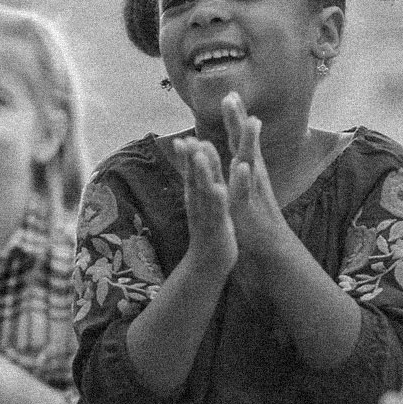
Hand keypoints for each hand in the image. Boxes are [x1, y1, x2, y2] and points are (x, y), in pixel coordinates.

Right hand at [171, 135, 236, 274]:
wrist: (206, 265)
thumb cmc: (208, 231)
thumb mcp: (202, 206)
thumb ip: (198, 187)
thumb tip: (194, 169)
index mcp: (197, 197)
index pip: (190, 173)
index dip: (186, 157)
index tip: (181, 138)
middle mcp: (198, 204)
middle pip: (194, 178)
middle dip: (191, 158)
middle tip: (186, 139)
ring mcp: (207, 215)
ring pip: (204, 190)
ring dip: (202, 172)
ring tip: (200, 155)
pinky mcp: (218, 227)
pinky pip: (219, 211)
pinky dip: (219, 200)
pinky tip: (221, 189)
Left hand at [219, 92, 288, 261]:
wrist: (268, 244)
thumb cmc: (253, 214)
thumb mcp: (242, 186)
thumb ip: (240, 166)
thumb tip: (238, 149)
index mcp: (248, 169)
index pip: (240, 138)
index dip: (235, 117)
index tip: (230, 93)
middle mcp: (253, 175)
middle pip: (245, 142)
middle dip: (239, 119)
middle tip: (232, 95)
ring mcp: (252, 189)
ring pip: (250, 161)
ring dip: (249, 141)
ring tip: (251, 121)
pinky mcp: (247, 207)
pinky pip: (246, 190)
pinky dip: (244, 178)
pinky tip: (243, 165)